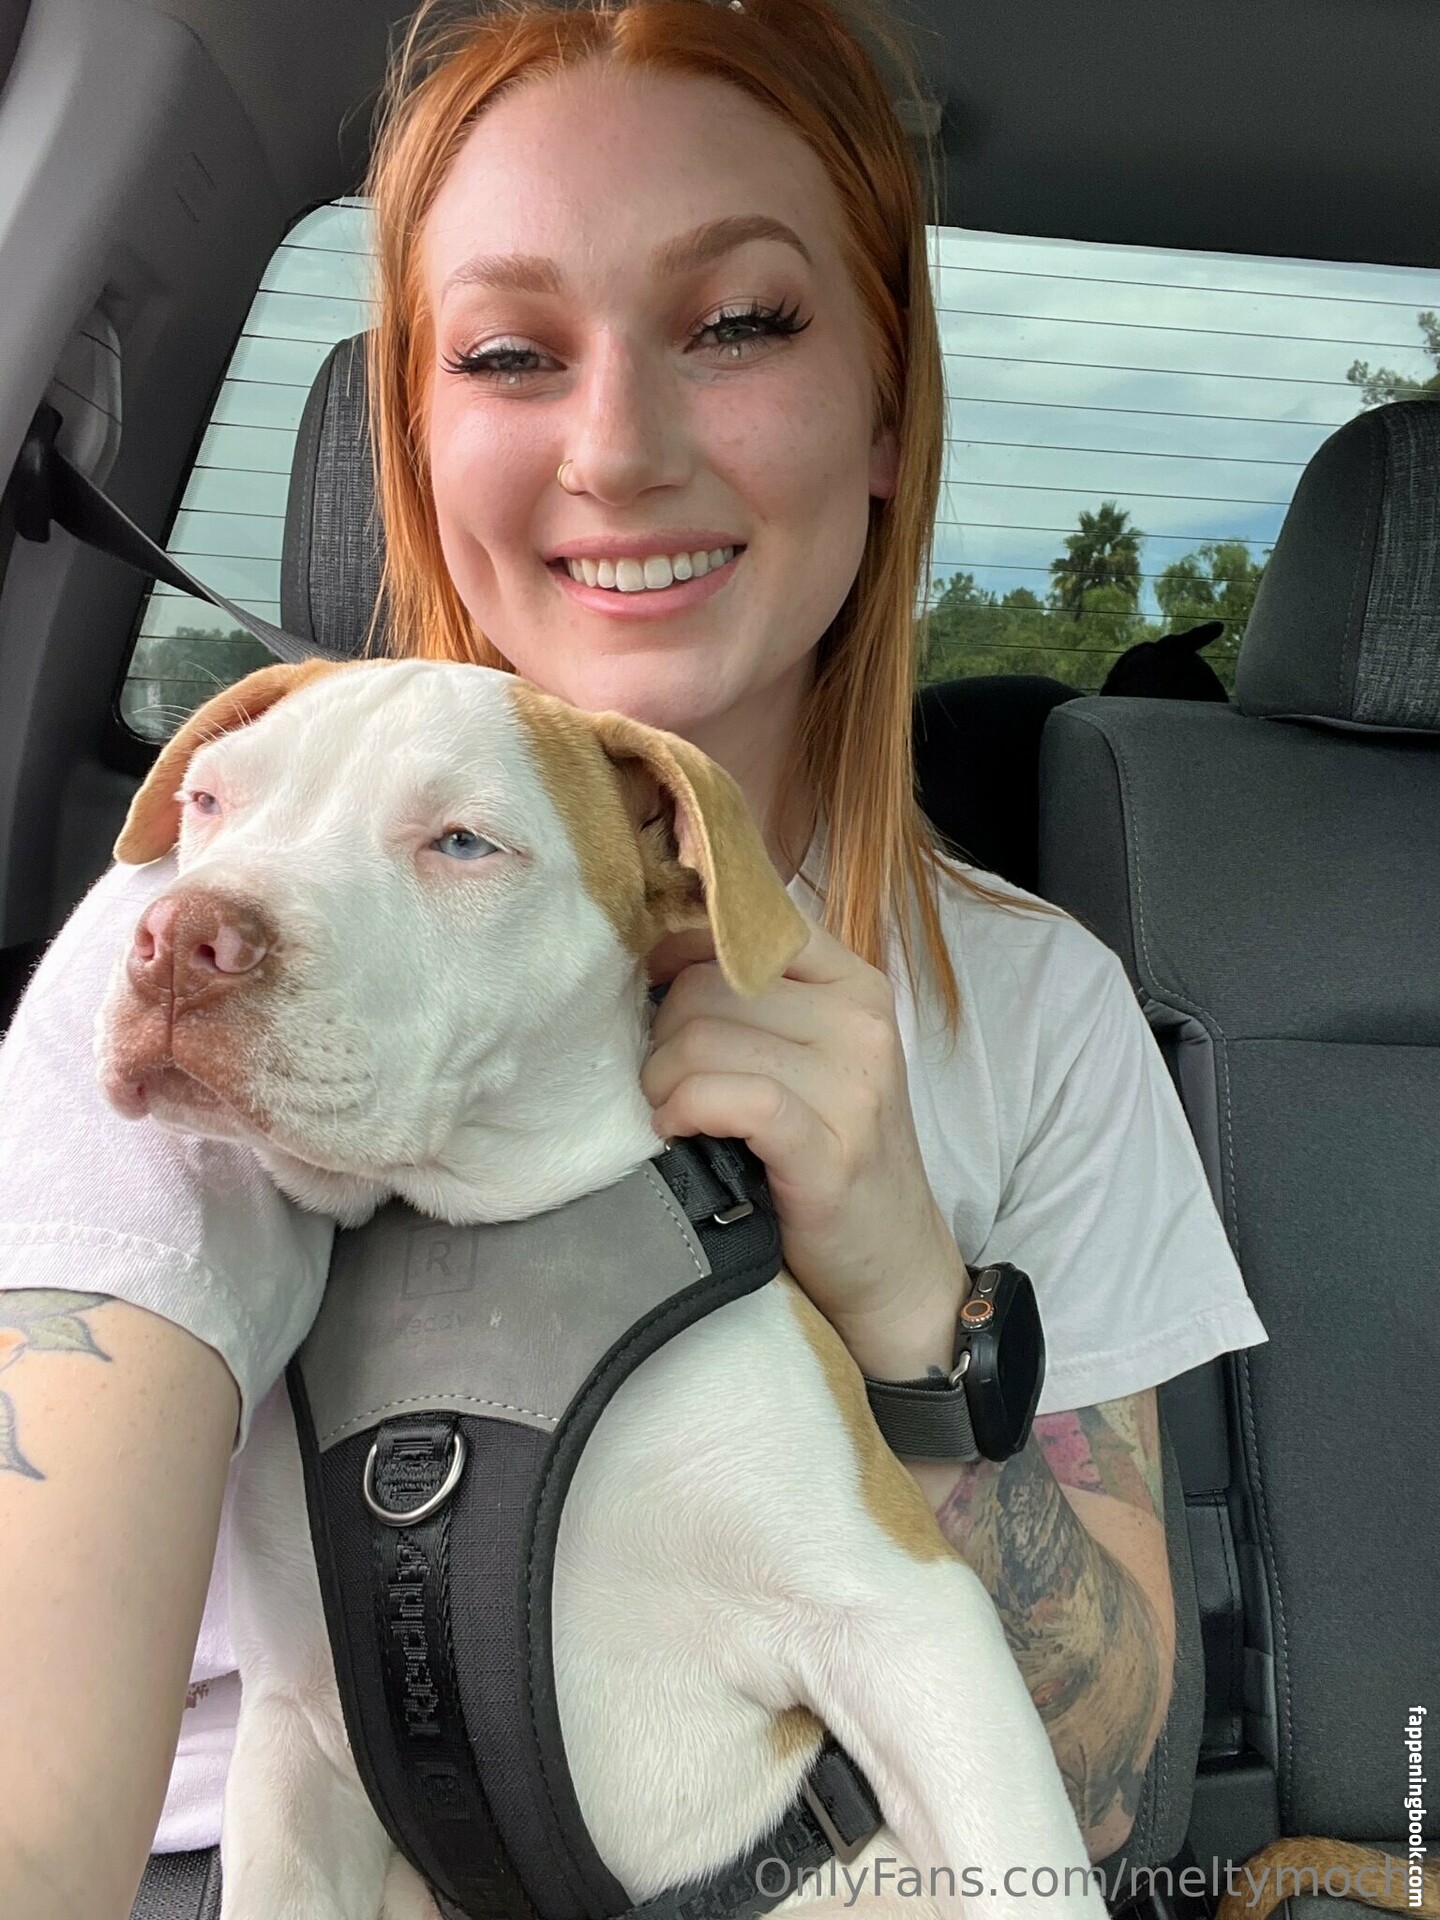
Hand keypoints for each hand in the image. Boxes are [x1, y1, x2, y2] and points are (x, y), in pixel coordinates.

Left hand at [642, 920, 969, 1370]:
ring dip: (663, 1078)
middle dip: (662, 1031)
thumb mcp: (813, 1058)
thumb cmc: (833, 1154)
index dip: (681, 946)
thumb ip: (758, 1002)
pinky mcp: (830, 1148)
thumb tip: (659, 954)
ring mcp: (853, 1084)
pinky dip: (685, 1108)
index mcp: (856, 984)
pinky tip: (675, 1129)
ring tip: (667, 1110)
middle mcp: (862, 1022)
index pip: (752, 926)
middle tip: (661, 1080)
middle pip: (710, 984)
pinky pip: (734, 1097)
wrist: (893, 1262)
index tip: (650, 984)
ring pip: (708, 1037)